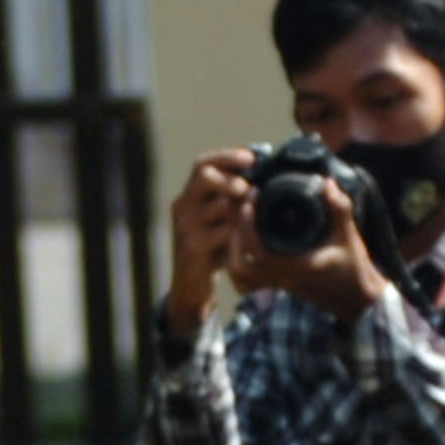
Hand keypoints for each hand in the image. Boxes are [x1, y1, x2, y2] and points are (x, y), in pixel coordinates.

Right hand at [164, 149, 256, 335]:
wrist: (190, 288)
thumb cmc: (210, 250)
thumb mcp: (218, 221)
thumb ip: (231, 200)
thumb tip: (261, 176)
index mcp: (188, 197)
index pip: (202, 164)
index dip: (227, 156)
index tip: (251, 158)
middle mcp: (182, 208)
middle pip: (204, 176)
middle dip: (233, 178)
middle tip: (250, 189)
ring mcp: (186, 229)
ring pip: (217, 205)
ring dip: (241, 208)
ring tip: (253, 216)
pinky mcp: (193, 249)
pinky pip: (221, 233)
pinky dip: (239, 232)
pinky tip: (248, 237)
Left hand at [231, 173, 392, 324]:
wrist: (358, 299)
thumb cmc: (355, 268)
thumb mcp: (349, 234)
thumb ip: (340, 207)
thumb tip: (327, 183)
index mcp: (295, 267)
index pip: (256, 250)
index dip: (247, 224)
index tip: (252, 199)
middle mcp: (282, 279)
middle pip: (239, 263)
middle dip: (235, 234)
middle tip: (243, 209)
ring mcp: (278, 285)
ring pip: (240, 274)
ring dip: (234, 249)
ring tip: (242, 223)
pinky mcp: (279, 286)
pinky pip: (249, 278)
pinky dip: (242, 261)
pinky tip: (250, 241)